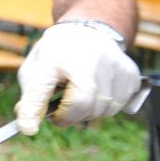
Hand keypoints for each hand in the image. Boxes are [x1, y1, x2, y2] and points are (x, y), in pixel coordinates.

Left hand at [16, 20, 141, 134]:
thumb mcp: (35, 69)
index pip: (45, 87)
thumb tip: (27, 126)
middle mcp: (90, 59)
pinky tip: (98, 88)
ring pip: (105, 110)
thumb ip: (31, 97)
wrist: (89, 31)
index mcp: (56, 56)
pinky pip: (120, 105)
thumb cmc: (58, 56)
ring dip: (90, 111)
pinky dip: (107, 104)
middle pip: (84, 107)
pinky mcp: (132, 74)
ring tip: (81, 91)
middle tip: (62, 108)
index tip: (28, 129)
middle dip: (70, 115)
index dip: (36, 109)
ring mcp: (115, 66)